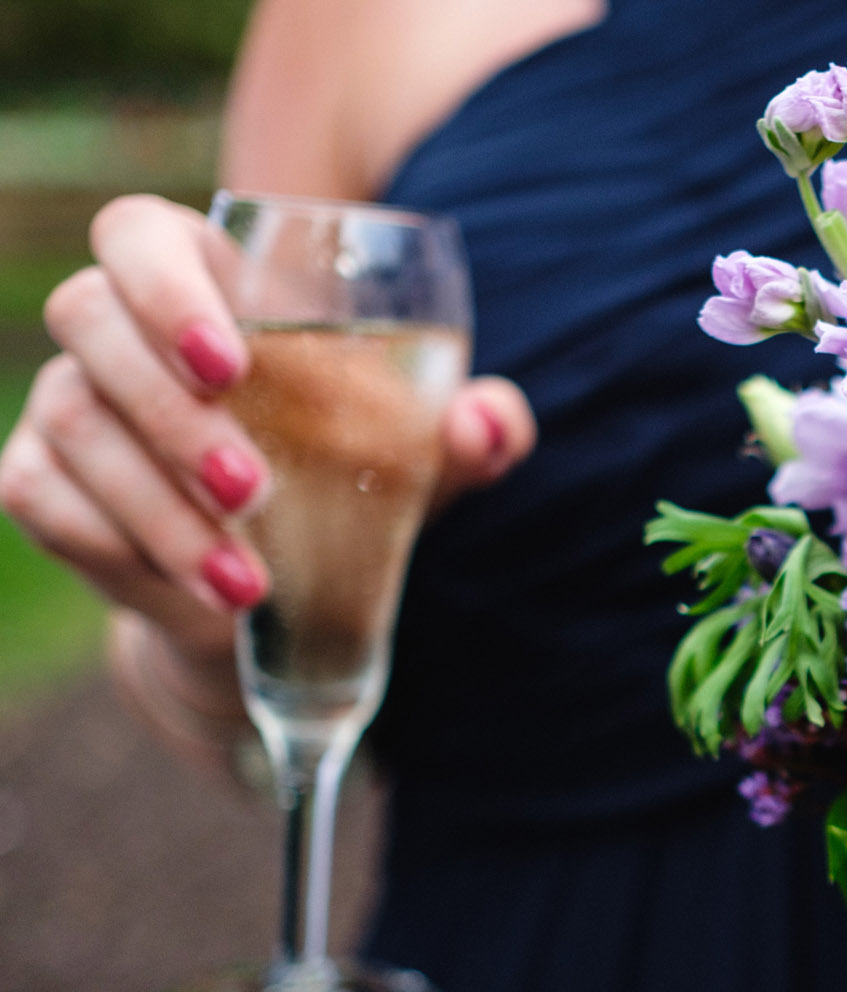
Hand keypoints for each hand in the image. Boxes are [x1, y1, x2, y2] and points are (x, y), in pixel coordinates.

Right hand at [0, 194, 534, 672]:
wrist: (290, 582)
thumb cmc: (354, 473)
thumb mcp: (420, 455)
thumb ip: (472, 431)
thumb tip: (490, 425)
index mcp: (204, 281)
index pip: (140, 233)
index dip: (166, 286)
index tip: (230, 364)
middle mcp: (115, 327)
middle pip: (87, 316)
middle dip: (170, 412)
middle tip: (252, 489)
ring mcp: (66, 400)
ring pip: (75, 424)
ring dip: (160, 507)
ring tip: (247, 580)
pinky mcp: (40, 481)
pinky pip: (46, 500)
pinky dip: (126, 550)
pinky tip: (200, 591)